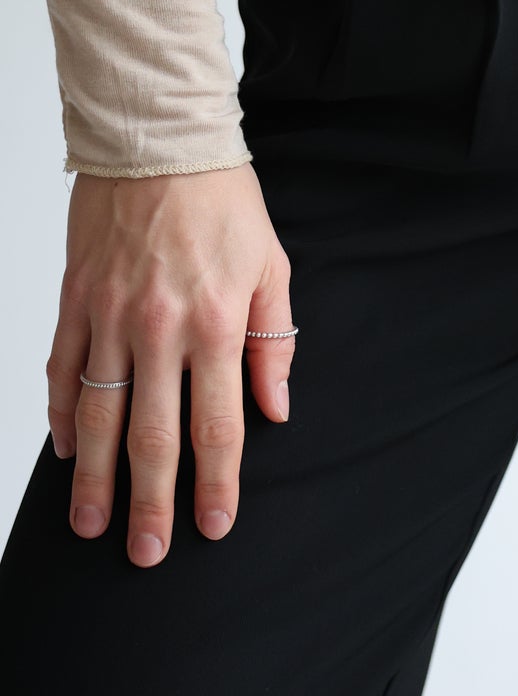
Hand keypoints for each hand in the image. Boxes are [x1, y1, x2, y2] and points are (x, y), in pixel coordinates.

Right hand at [47, 162, 293, 568]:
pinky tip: (65, 451)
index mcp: (220, 322)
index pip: (218, 424)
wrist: (160, 141)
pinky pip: (63, 370)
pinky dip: (62, 415)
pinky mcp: (76, 300)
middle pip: (153, 435)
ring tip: (91, 525)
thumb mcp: (273, 265)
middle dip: (150, 503)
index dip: (216, 483)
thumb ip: (275, 340)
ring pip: (100, 415)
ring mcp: (112, 316)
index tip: (214, 527)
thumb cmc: (223, 202)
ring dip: (95, 477)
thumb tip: (277, 407)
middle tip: (144, 554)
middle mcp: (163, 327)